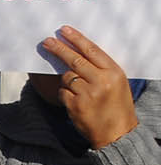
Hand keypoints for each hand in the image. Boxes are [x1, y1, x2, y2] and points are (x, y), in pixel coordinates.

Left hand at [41, 26, 141, 148]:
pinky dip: (65, 94)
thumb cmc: (117, 105)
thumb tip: (78, 51)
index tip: (63, 31)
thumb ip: (101, 68)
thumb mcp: (117, 83)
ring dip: (67, 80)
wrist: (117, 133)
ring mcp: (87, 93)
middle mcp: (101, 81)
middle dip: (59, 49)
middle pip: (74, 59)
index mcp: (114, 72)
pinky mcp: (75, 105)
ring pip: (66, 77)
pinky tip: (76, 101)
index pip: (92, 50)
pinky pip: (62, 92)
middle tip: (46, 41)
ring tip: (79, 90)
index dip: (76, 39)